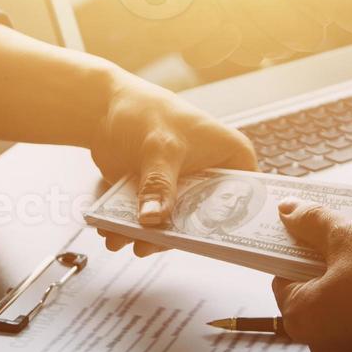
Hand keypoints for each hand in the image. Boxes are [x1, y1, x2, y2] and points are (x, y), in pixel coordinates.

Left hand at [90, 69, 255, 254]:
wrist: (106, 107)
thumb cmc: (145, 111)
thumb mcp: (159, 146)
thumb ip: (158, 183)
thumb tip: (152, 218)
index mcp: (232, 159)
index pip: (245, 198)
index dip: (234, 223)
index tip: (210, 243)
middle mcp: (212, 179)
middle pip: (206, 220)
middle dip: (176, 236)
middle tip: (150, 245)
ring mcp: (185, 191)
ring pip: (174, 226)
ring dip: (147, 237)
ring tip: (123, 240)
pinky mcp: (160, 198)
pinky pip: (151, 223)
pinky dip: (132, 230)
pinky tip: (113, 233)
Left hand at [271, 200, 351, 351]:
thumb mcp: (346, 237)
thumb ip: (312, 222)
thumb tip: (287, 210)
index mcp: (301, 315)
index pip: (285, 274)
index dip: (300, 244)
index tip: (315, 225)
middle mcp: (319, 336)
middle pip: (322, 276)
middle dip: (343, 240)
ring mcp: (349, 342)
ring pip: (349, 285)